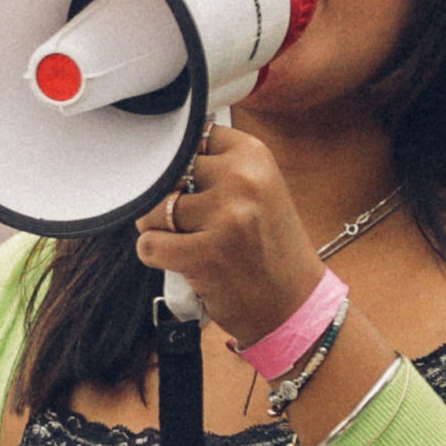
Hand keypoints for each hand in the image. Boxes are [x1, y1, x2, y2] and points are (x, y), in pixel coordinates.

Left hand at [133, 122, 324, 346]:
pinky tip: (183, 262)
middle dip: (167, 199)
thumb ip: (216, 166)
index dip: (181, 165)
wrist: (296, 305)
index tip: (192, 186)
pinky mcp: (206, 254)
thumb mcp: (257, 189)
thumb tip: (156, 153)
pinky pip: (149, 244)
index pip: (188, 139)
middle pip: (166, 172)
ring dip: (160, 229)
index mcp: (253, 154)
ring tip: (189, 242)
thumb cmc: (269, 247)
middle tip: (194, 224)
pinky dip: (156, 256)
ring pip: (152, 209)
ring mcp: (225, 216)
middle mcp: (241, 179)